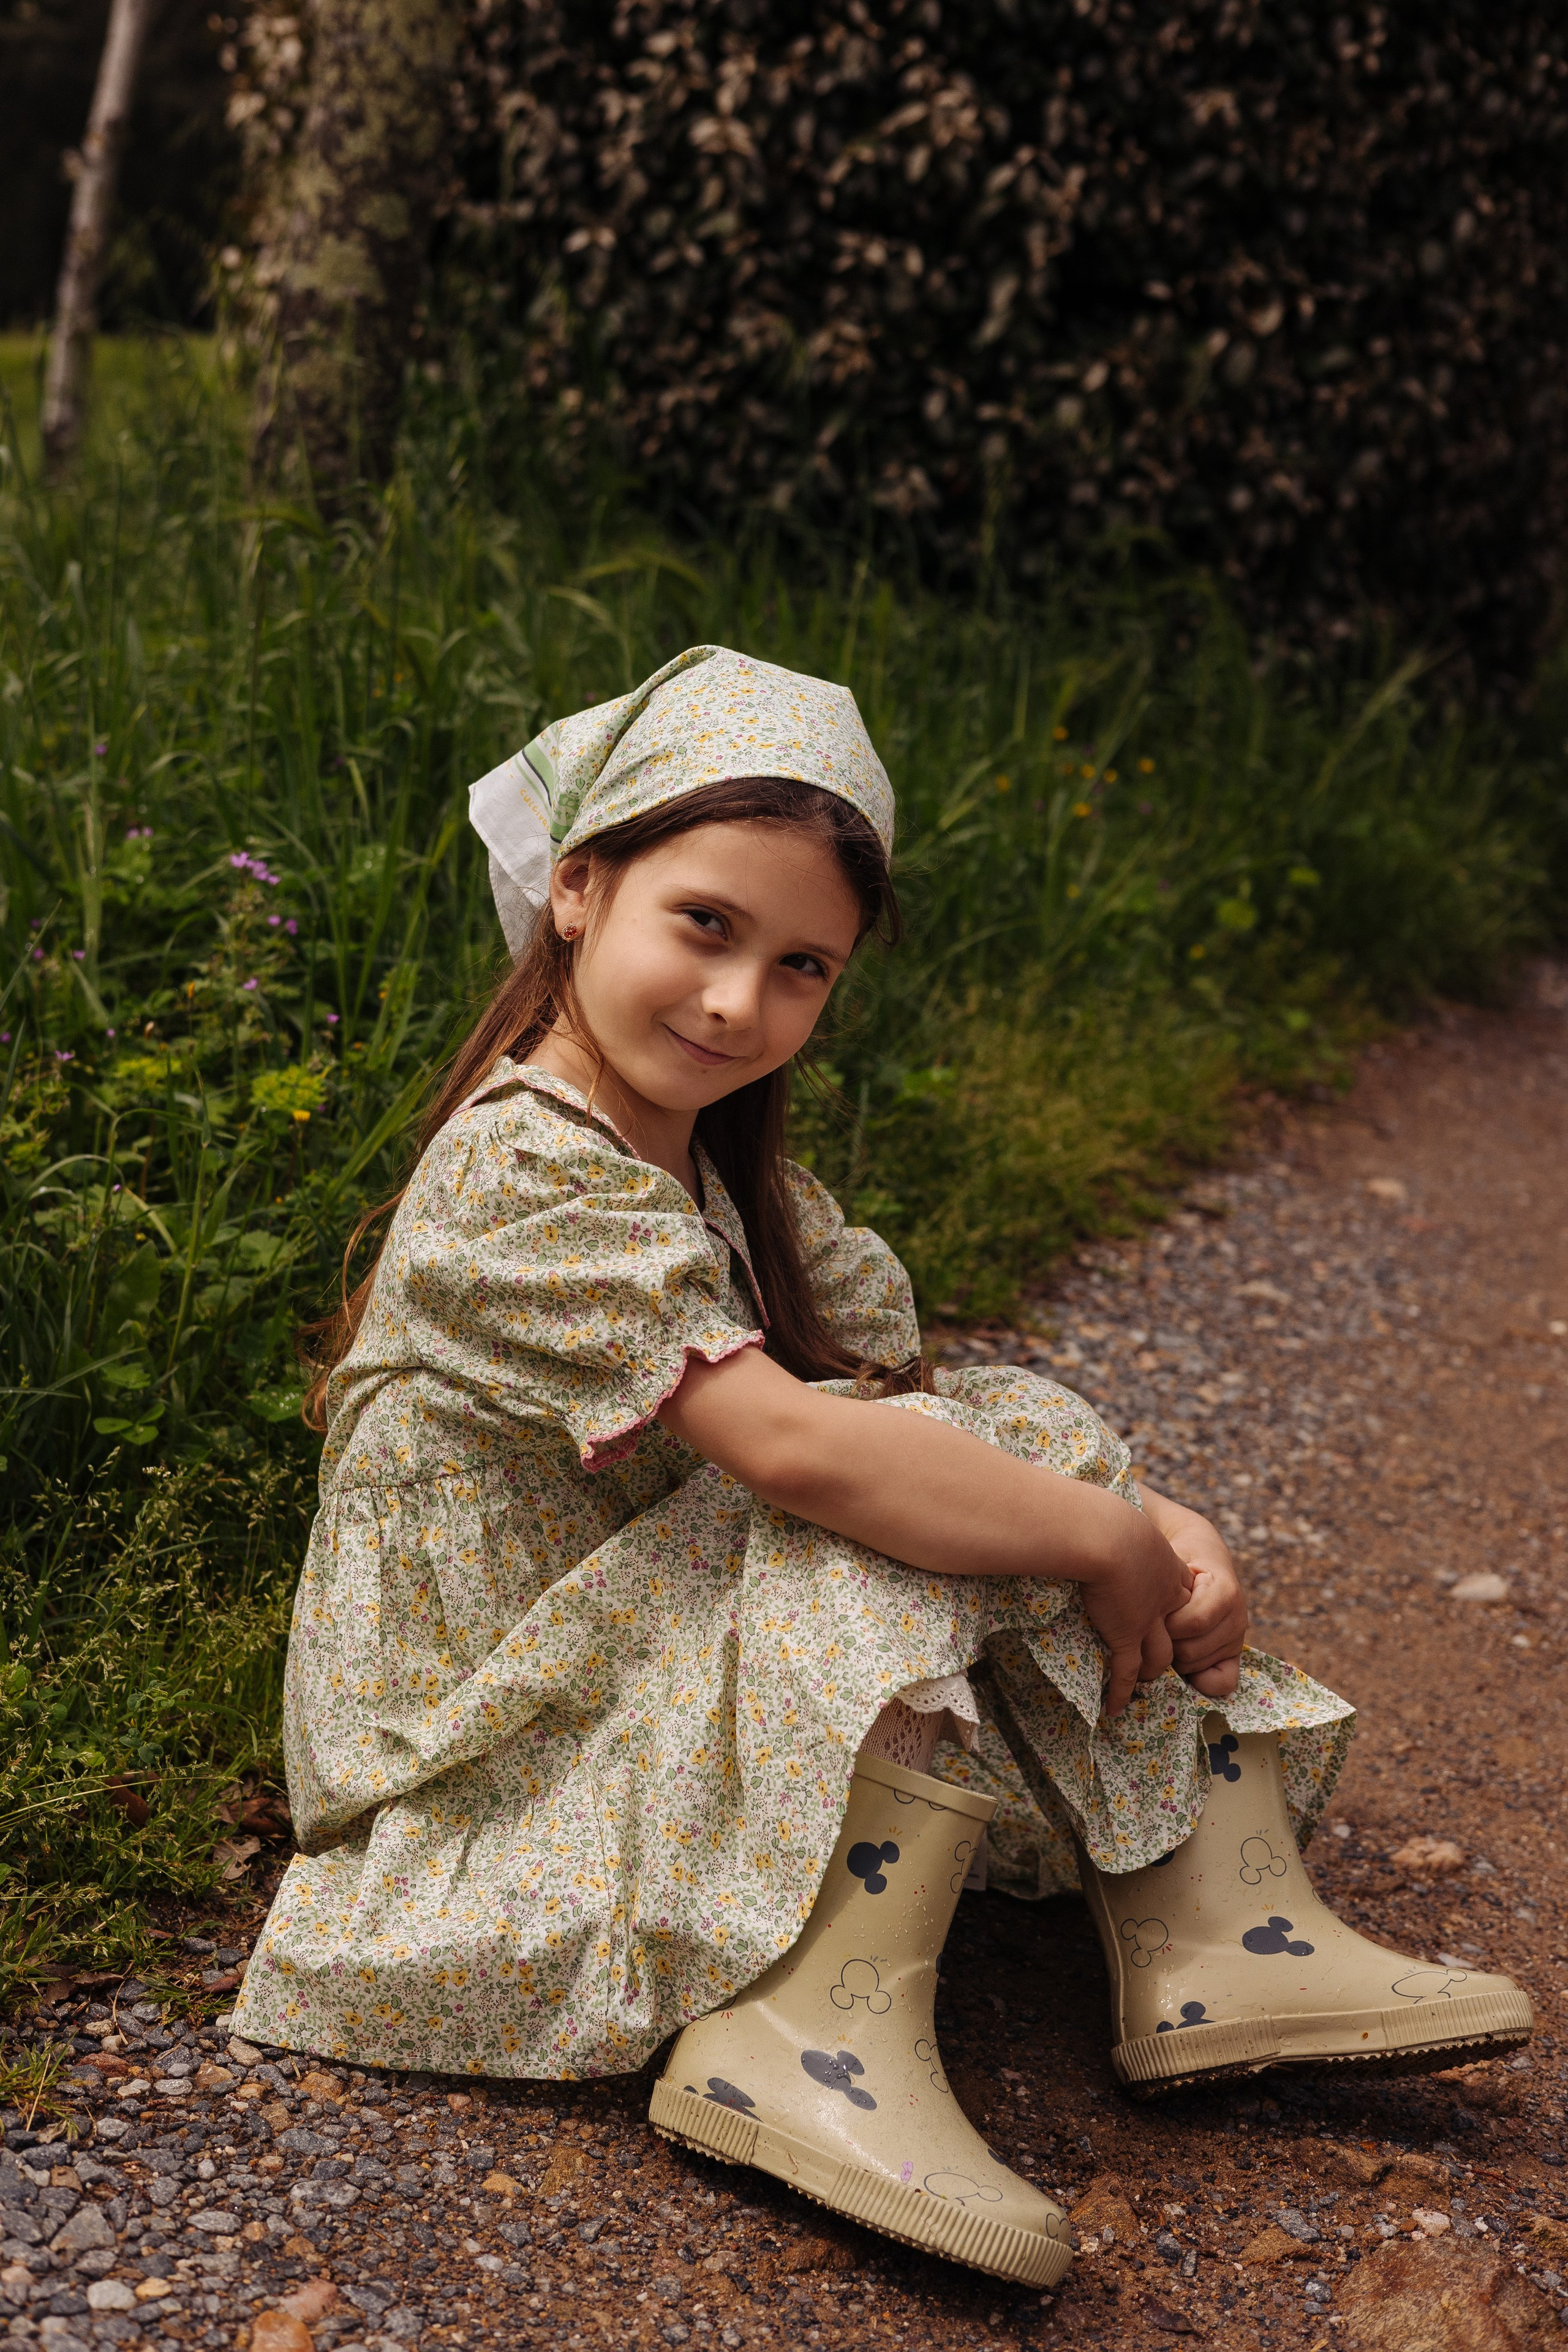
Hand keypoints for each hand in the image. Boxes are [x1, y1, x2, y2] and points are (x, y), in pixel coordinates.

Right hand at [1076, 1502, 1196, 1720]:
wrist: (1106, 1534)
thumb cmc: (1104, 1517)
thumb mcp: (1123, 1519)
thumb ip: (1116, 1527)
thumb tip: (1091, 1517)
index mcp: (1167, 1568)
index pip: (1181, 1598)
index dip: (1175, 1611)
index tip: (1166, 1617)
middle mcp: (1164, 1598)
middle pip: (1177, 1633)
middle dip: (1172, 1648)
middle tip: (1162, 1659)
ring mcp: (1147, 1620)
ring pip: (1158, 1658)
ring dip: (1149, 1672)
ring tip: (1140, 1683)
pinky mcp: (1126, 1635)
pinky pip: (1125, 1671)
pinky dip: (1120, 1691)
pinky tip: (1114, 1707)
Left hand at [1140, 1487, 1248, 1697]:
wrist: (1202, 1556)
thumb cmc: (1179, 1559)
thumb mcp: (1171, 1559)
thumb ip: (1163, 1580)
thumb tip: (1143, 1602)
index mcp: (1225, 1591)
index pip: (1193, 1622)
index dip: (1167, 1624)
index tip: (1154, 1613)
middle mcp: (1238, 1617)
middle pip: (1191, 1650)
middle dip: (1165, 1642)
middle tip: (1155, 1626)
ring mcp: (1237, 1638)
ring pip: (1197, 1666)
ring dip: (1174, 1657)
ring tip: (1166, 1637)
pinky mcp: (1234, 1654)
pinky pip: (1222, 1683)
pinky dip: (1198, 1679)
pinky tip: (1182, 1666)